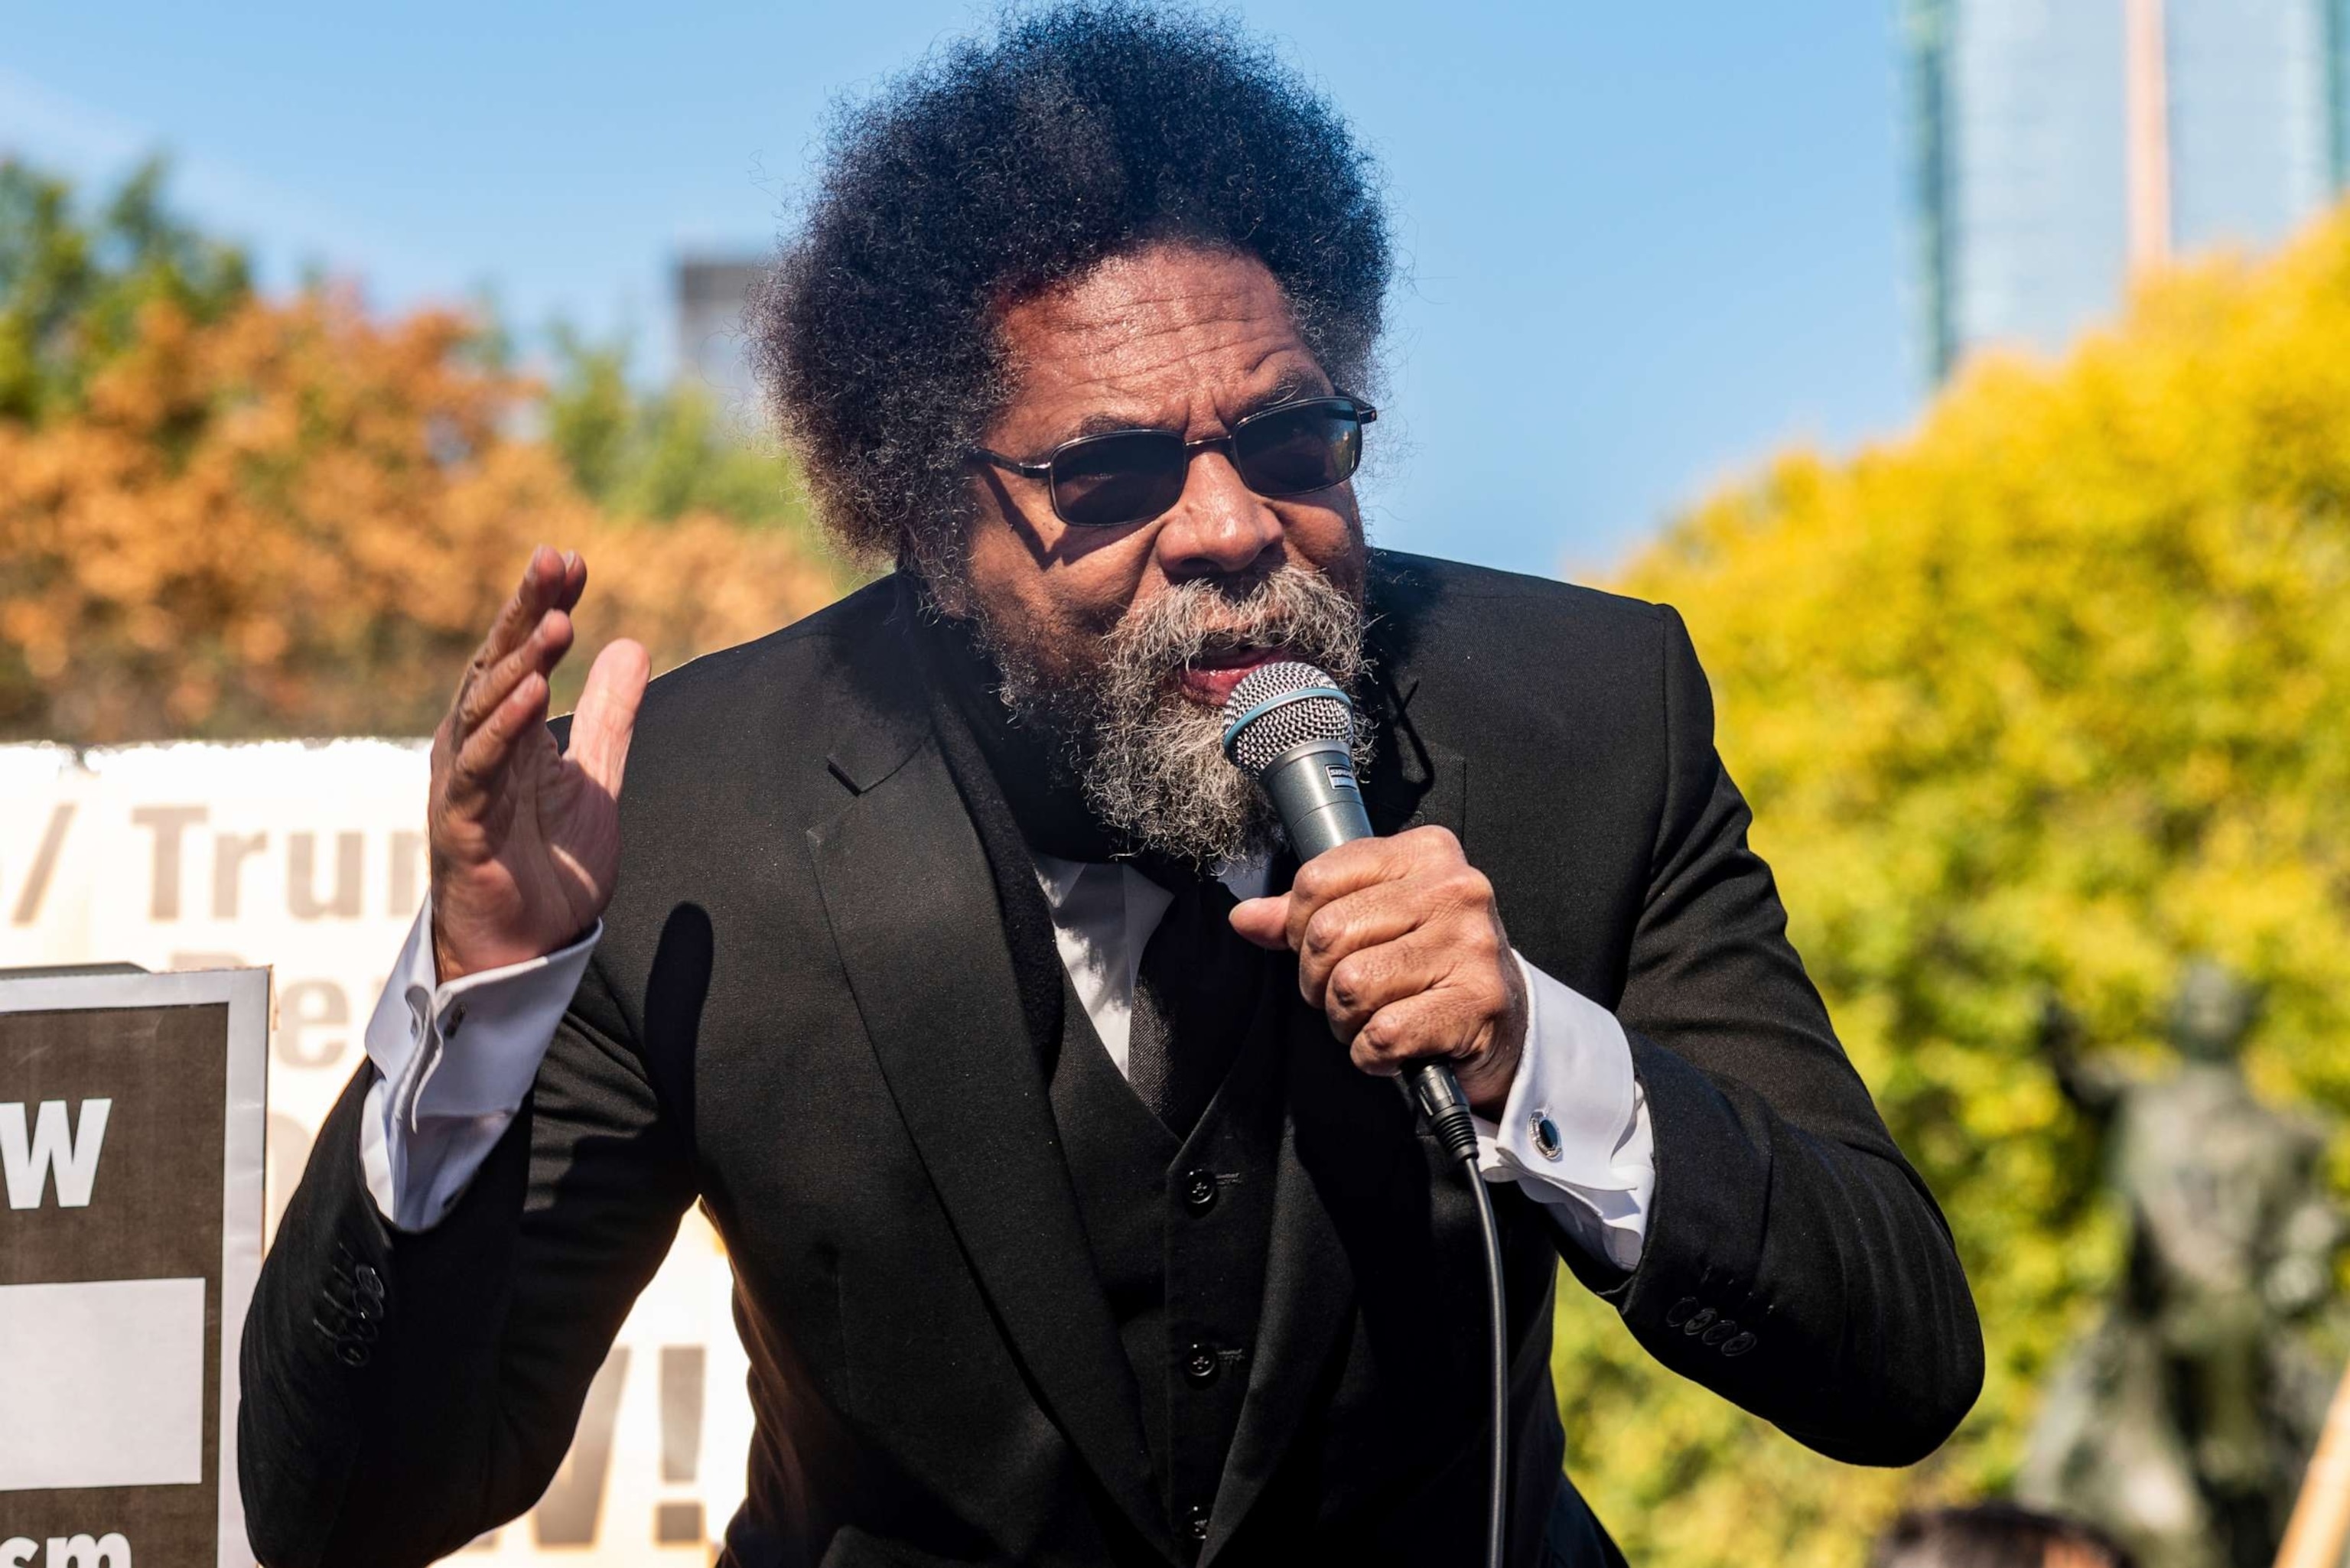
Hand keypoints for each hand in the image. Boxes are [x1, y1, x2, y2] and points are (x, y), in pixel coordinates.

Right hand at [428, 546, 649, 981]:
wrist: (528, 950)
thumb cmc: (547, 866)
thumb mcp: (595, 777)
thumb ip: (610, 715)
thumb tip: (630, 644)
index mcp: (506, 730)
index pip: (523, 651)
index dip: (543, 604)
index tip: (572, 560)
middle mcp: (476, 745)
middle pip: (497, 663)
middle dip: (525, 610)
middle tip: (554, 560)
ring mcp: (464, 782)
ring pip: (486, 707)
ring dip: (522, 661)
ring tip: (558, 620)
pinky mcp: (460, 823)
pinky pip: (478, 767)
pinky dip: (504, 728)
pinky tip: (533, 694)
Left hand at [1228, 825, 1527, 1115]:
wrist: (1505, 1022)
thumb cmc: (1433, 965)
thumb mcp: (1377, 921)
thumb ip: (1308, 916)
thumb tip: (1246, 918)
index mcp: (1425, 853)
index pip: (1318, 879)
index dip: (1299, 927)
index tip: (1321, 950)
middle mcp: (1454, 889)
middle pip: (1328, 933)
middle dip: (1318, 980)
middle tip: (1343, 995)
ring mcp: (1471, 945)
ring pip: (1351, 985)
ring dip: (1346, 1020)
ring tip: (1371, 1018)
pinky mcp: (1477, 1002)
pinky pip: (1383, 1033)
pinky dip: (1372, 1054)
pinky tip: (1392, 1047)